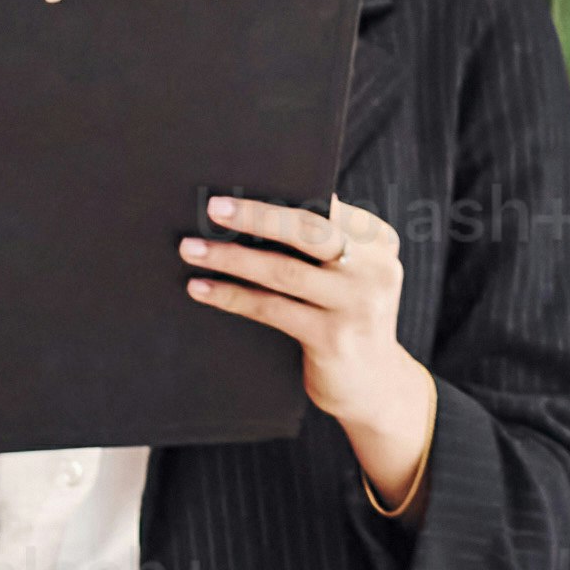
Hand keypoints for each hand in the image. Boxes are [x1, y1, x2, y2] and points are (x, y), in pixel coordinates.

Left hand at [185, 189, 438, 507]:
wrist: (374, 385)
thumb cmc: (346, 317)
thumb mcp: (349, 275)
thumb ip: (321, 244)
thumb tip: (254, 208)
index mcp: (378, 242)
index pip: (325, 209)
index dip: (279, 197)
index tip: (237, 184)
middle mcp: (374, 269)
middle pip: (309, 231)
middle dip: (256, 216)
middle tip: (213, 207)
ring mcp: (355, 306)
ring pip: (284, 271)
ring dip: (232, 257)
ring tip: (191, 249)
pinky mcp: (332, 339)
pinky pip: (271, 309)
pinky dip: (232, 296)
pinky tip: (202, 289)